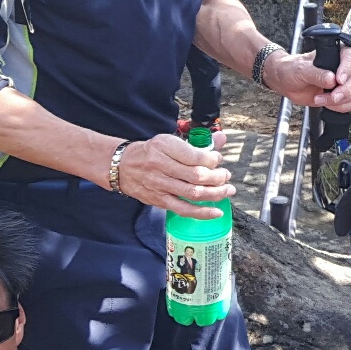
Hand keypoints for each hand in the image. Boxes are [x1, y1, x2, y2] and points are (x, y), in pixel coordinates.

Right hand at [117, 129, 233, 217]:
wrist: (122, 167)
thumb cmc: (151, 152)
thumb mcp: (170, 141)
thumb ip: (197, 143)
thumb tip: (221, 137)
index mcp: (165, 147)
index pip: (195, 156)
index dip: (212, 159)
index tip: (218, 159)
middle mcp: (161, 166)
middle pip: (197, 176)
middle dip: (218, 177)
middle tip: (227, 176)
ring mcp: (160, 185)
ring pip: (193, 193)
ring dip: (215, 194)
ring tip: (228, 191)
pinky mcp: (159, 201)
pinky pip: (183, 209)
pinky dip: (202, 212)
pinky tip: (216, 212)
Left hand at [267, 47, 350, 112]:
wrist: (284, 83)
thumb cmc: (292, 70)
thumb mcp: (301, 69)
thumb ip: (316, 73)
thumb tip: (331, 79)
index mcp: (336, 54)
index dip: (348, 68)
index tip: (339, 79)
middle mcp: (343, 67)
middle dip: (345, 90)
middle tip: (332, 96)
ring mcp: (343, 83)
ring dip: (340, 101)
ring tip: (320, 99)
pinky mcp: (341, 96)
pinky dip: (341, 108)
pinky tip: (327, 105)